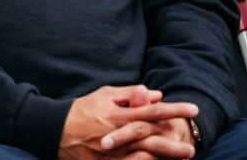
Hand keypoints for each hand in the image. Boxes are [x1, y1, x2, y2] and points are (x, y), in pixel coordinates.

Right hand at [59, 85, 197, 159]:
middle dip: (173, 143)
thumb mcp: (106, 94)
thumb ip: (130, 94)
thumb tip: (155, 94)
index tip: (194, 109)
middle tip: (192, 147)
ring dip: (163, 158)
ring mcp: (111, 152)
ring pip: (143, 156)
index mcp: (120, 113)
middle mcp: (118, 134)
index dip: (175, 109)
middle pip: (152, 138)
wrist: (53, 130)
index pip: (154, 110)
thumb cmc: (82, 109)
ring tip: (181, 158)